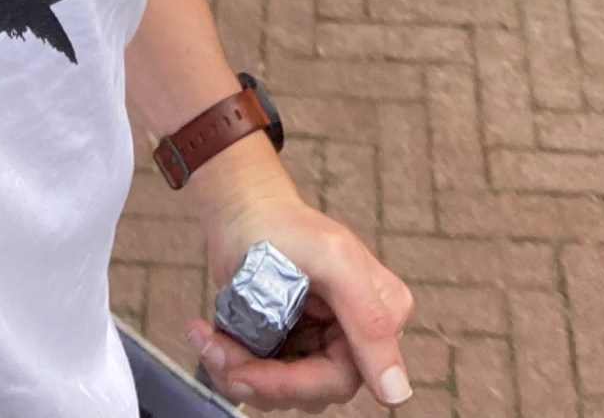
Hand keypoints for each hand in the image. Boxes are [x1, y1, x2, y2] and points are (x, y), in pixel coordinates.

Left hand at [186, 187, 415, 410]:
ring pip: (280, 390)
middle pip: (307, 389)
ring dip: (237, 368)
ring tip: (207, 335)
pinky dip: (231, 362)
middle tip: (217, 349)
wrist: (243, 211)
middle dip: (256, 374)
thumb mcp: (334, 262)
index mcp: (380, 316)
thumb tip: (397, 393)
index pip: (342, 378)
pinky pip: (261, 378)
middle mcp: (354, 337)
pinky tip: (209, 335)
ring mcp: (319, 345)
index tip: (244, 373)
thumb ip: (371, 321)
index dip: (291, 383)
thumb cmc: (287, 224)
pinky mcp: (288, 349)